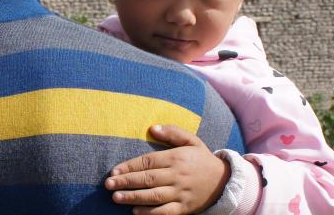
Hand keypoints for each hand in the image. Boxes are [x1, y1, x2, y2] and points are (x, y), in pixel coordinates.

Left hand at [105, 125, 230, 214]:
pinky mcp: (185, 208)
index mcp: (176, 157)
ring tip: (116, 197)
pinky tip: (135, 212)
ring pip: (154, 196)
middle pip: (148, 179)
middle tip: (108, 184)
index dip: (129, 166)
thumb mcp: (192, 141)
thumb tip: (153, 127)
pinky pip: (165, 212)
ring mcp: (181, 193)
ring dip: (133, 197)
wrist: (225, 181)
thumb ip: (173, 132)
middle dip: (126, 182)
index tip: (114, 171)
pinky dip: (150, 213)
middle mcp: (177, 175)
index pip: (148, 161)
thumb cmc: (202, 159)